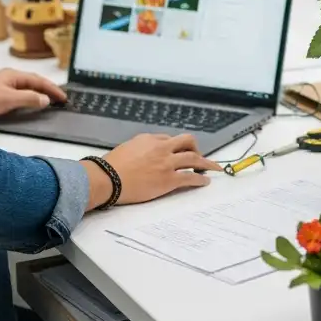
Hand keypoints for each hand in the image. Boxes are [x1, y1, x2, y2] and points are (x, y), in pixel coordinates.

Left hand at [0, 69, 66, 117]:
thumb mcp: (10, 99)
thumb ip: (29, 98)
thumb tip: (46, 99)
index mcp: (13, 74)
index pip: (38, 80)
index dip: (52, 88)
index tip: (64, 97)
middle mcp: (9, 76)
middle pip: (33, 81)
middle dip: (47, 88)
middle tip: (60, 98)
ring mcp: (2, 83)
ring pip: (26, 86)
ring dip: (38, 92)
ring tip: (49, 100)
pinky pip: (19, 91)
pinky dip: (29, 96)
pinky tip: (30, 102)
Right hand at [104, 133, 219, 204]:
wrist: (107, 178)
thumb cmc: (111, 166)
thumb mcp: (127, 148)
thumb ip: (140, 147)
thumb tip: (146, 152)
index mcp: (150, 139)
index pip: (170, 139)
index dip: (177, 146)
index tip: (180, 151)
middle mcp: (161, 148)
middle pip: (187, 142)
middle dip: (196, 147)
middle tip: (199, 155)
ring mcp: (167, 163)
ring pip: (194, 158)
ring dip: (206, 163)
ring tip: (213, 167)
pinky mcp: (169, 179)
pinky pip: (191, 176)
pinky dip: (201, 178)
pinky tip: (205, 181)